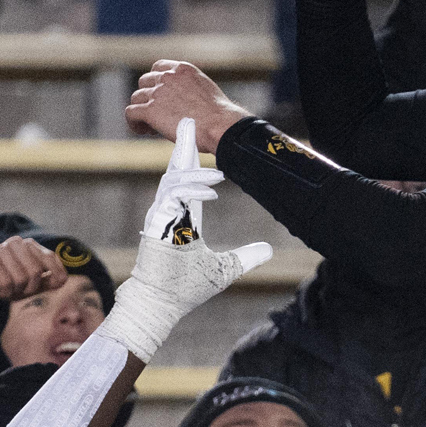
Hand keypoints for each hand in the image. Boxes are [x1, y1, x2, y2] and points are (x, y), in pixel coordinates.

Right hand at [0, 236, 66, 310]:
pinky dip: (5, 293)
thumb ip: (51, 280)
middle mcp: (16, 243)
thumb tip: (63, 279)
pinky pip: (6, 283)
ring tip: (9, 289)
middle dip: (30, 288)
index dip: (56, 273)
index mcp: (29, 245)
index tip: (55, 284)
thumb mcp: (35, 284)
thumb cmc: (12, 285)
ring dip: (16, 291)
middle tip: (21, 290)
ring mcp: (0, 249)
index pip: (50, 257)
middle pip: (35, 271)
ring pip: (21, 278)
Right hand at [96, 119, 271, 362]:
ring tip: (220, 172)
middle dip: (182, 145)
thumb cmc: (185, 289)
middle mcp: (168, 212)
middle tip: (189, 120)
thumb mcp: (225, 269)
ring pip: (173, 179)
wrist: (160, 306)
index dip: (190, 158)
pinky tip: (212, 190)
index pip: (186, 180)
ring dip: (195, 170)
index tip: (195, 138)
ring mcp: (160, 216)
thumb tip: (269, 249)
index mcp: (181, 217)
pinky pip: (172, 197)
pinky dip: (192, 190)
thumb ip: (247, 257)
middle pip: (174, 170)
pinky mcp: (156, 224)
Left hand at [125, 61, 251, 151]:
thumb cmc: (218, 115)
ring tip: (151, 127)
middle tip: (157, 114)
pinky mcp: (150, 110)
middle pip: (144, 82)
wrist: (219, 125)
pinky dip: (133, 122)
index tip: (160, 96)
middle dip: (148, 97)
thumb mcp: (204, 90)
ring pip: (136, 98)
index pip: (158, 67)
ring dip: (141, 111)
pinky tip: (143, 130)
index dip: (155, 82)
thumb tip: (177, 103)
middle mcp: (167, 77)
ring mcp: (158, 92)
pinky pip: (130, 113)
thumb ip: (187, 89)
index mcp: (182, 69)